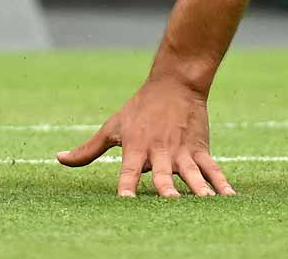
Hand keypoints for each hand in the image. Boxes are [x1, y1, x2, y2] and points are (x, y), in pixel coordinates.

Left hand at [56, 77, 234, 197]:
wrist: (174, 83)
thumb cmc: (138, 109)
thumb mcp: (111, 127)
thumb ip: (86, 150)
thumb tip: (58, 159)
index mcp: (136, 148)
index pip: (128, 171)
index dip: (126, 185)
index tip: (125, 201)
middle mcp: (160, 151)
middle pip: (163, 174)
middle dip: (167, 189)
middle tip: (170, 202)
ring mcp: (182, 151)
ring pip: (191, 174)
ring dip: (198, 189)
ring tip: (206, 204)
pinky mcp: (200, 149)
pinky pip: (212, 169)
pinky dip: (222, 184)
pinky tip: (229, 198)